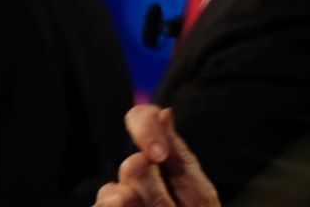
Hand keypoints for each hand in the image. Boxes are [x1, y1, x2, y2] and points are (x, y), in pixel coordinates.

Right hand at [93, 105, 219, 206]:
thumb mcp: (195, 195)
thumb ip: (178, 158)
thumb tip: (165, 111)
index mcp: (159, 159)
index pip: (142, 117)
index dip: (145, 129)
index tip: (159, 155)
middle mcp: (132, 176)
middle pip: (132, 164)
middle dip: (155, 192)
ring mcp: (113, 200)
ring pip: (115, 195)